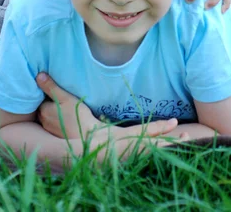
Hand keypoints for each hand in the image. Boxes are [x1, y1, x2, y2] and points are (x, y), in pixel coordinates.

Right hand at [36, 73, 183, 156]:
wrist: (72, 155)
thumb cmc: (73, 130)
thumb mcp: (67, 108)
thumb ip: (55, 90)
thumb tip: (39, 73)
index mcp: (114, 137)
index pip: (140, 133)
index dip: (158, 129)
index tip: (174, 123)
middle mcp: (123, 149)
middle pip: (152, 147)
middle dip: (171, 142)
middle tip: (191, 136)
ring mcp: (126, 156)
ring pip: (153, 153)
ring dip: (171, 148)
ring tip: (189, 142)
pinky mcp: (128, 157)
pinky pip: (149, 154)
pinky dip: (161, 150)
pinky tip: (175, 149)